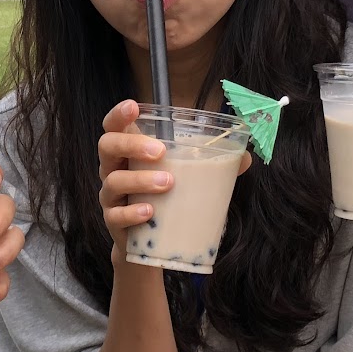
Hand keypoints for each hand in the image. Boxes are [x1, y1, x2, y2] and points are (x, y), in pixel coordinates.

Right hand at [95, 100, 252, 257]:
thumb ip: (212, 165)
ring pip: (114, 181)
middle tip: (160, 151)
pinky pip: (115, 216)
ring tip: (168, 183)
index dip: (119, 114)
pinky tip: (149, 212)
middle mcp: (114, 169)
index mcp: (128, 152)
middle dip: (131, 144)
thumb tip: (245, 158)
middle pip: (107, 146)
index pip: (113, 126)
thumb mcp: (184, 178)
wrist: (150, 244)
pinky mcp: (114, 223)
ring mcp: (111, 197)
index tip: (134, 107)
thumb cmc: (165, 199)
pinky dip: (132, 213)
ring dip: (140, 180)